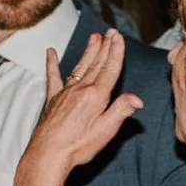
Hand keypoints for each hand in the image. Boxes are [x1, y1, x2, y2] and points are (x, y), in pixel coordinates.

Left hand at [21, 32, 139, 178]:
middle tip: (110, 31)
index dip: (115, 52)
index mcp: (96, 96)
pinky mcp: (53, 99)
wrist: (48, 153)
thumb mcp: (106, 131)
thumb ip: (121, 110)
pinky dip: (52, 63)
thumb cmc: (79, 146)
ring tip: (94, 37)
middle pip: (96, 64)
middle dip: (105, 46)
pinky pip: (53, 77)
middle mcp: (80, 89)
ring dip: (88, 51)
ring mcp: (65, 93)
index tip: (118, 37)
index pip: (110, 70)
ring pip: (80, 67)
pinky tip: (50, 52)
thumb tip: (137, 99)